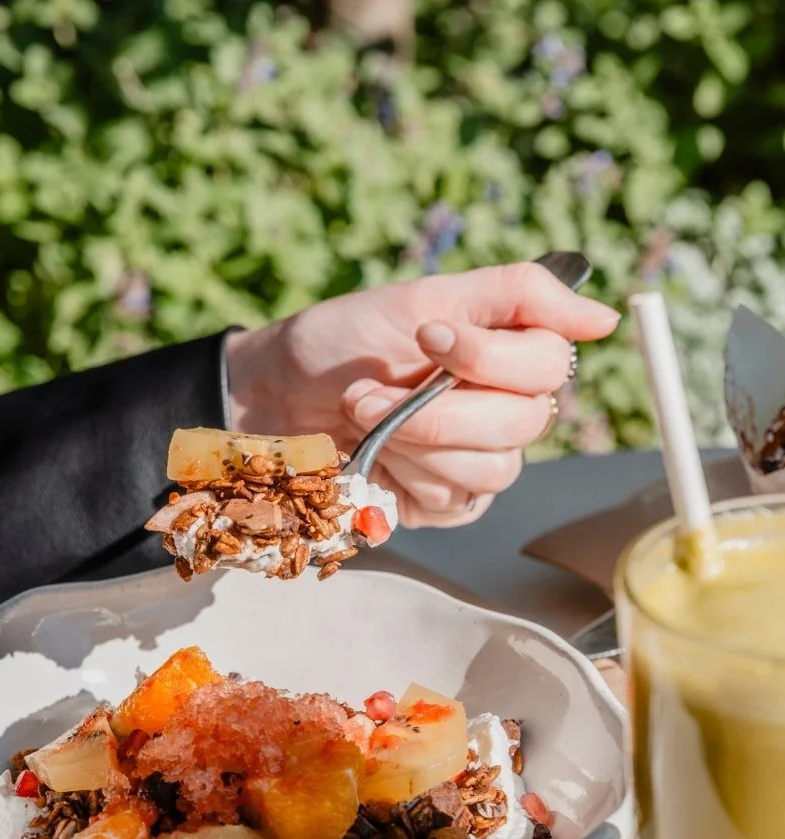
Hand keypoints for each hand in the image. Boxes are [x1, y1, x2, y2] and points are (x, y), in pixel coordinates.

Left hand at [225, 262, 619, 526]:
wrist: (275, 394)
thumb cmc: (344, 340)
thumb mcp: (423, 297)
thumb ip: (518, 295)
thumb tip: (603, 318)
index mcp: (509, 354)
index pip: (549, 364)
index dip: (489, 357)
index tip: (427, 335)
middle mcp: (505, 409)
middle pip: (523, 423)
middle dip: (434, 411)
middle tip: (368, 392)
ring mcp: (478, 460)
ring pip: (490, 470)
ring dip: (411, 444)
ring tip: (362, 417)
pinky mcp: (445, 503)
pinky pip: (453, 504)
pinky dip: (404, 477)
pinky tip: (374, 456)